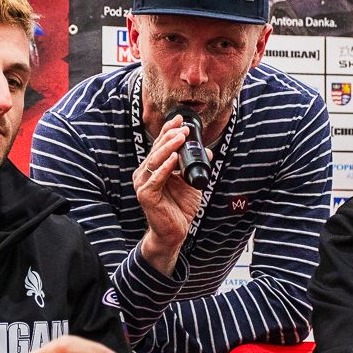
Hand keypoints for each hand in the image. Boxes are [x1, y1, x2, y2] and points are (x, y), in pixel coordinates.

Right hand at [134, 115, 207, 274]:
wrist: (175, 232)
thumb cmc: (180, 208)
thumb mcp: (191, 183)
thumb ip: (196, 167)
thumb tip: (208, 152)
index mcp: (153, 169)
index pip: (160, 145)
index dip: (168, 131)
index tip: (180, 119)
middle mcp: (145, 174)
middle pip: (156, 150)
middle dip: (170, 136)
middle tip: (183, 127)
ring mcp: (143, 184)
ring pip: (154, 160)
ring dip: (168, 147)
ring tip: (180, 137)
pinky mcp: (145, 195)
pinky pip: (156, 178)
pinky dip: (165, 168)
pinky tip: (173, 159)